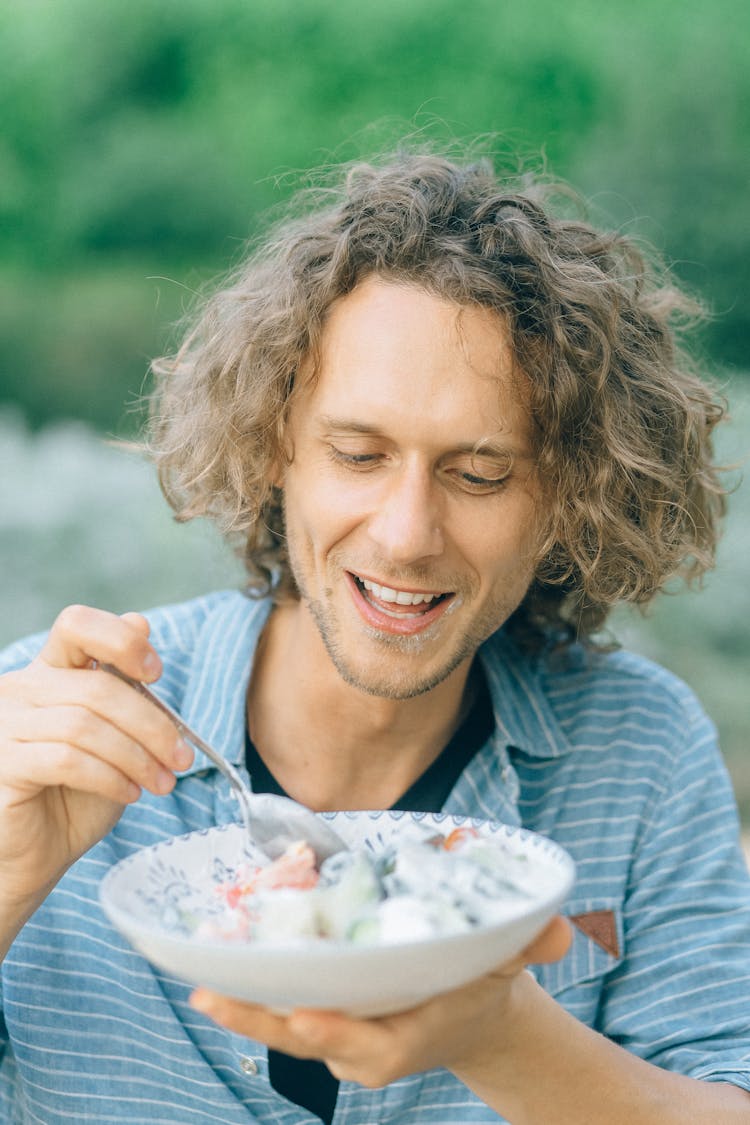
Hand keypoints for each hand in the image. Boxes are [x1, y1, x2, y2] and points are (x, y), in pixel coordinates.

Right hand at [0, 604, 193, 911]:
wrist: (35, 857)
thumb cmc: (74, 796)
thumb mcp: (115, 738)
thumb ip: (125, 689)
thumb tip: (140, 622)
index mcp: (48, 673)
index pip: (76, 625)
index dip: (120, 641)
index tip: (156, 675)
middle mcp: (20, 690)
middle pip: (98, 685)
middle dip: (151, 724)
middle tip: (181, 757)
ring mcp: (4, 726)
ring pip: (85, 724)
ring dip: (137, 756)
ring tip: (161, 782)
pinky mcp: (2, 764)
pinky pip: (66, 758)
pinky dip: (109, 776)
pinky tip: (129, 794)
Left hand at [189, 915, 571, 1087]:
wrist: (463, 1013)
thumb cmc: (480, 984)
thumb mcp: (509, 963)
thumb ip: (530, 944)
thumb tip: (558, 930)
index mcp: (408, 1038)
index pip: (369, 1046)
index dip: (336, 1035)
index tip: (303, 1016)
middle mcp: (364, 1045)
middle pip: (305, 1038)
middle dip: (259, 1019)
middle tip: (213, 995)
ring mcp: (337, 1034)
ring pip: (282, 1025)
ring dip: (240, 1004)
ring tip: (196, 978)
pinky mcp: (319, 1013)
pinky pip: (278, 1006)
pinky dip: (248, 988)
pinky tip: (212, 957)